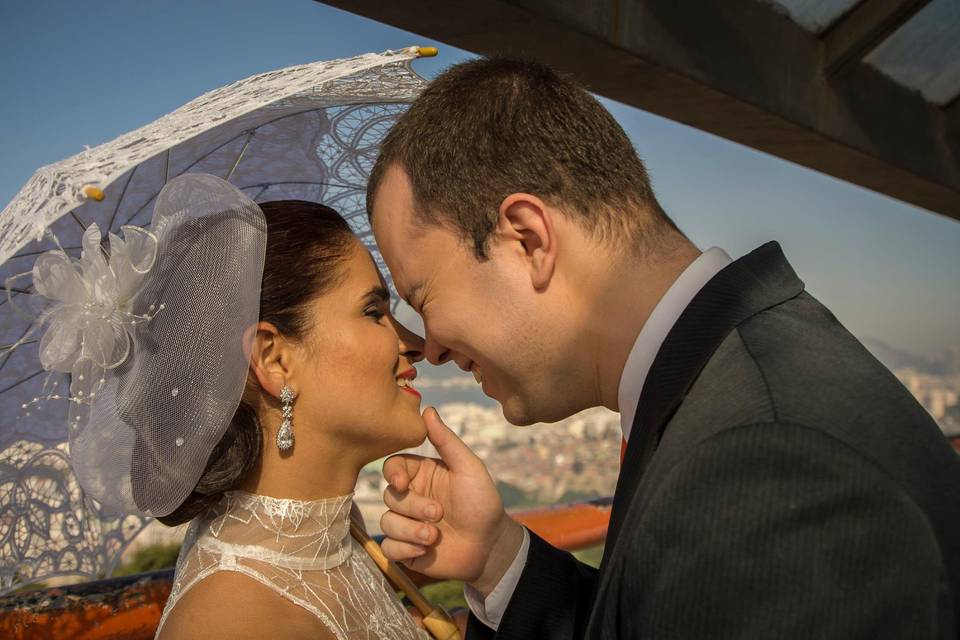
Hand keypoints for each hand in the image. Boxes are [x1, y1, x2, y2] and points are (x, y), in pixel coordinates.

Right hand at [380, 407, 524, 594]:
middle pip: (389, 496)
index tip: (402, 483)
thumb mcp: (469, 467)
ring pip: (387, 522)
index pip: (392, 466)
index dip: (392, 474)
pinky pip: (389, 548)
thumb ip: (446, 441)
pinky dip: (404, 548)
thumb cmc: (482, 502)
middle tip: (439, 514)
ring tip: (434, 537)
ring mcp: (407, 523)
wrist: (491, 545)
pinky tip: (426, 550)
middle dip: (413, 507)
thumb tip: (427, 410)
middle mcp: (411, 497)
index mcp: (422, 474)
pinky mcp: (406, 549)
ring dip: (410, 531)